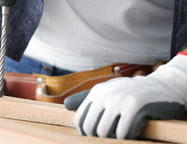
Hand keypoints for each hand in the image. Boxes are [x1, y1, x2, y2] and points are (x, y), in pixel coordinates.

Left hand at [64, 53, 186, 138]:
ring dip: (111, 139)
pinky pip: (123, 132)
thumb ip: (86, 99)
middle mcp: (106, 94)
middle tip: (106, 138)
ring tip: (118, 135)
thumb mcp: (107, 91)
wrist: (160, 87)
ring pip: (105, 131)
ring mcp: (120, 99)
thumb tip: (65, 105)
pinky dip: (125, 138)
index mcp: (97, 91)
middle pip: (91, 127)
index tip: (92, 137)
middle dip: (96, 138)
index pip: (80, 118)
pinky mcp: (135, 106)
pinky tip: (129, 134)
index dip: (84, 132)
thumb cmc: (129, 92)